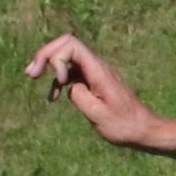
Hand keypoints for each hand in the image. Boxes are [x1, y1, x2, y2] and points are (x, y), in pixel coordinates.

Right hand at [24, 34, 161, 148]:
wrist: (144, 131)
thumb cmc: (123, 125)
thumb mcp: (96, 113)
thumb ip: (77, 94)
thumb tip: (67, 83)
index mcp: (99, 71)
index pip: (71, 44)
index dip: (55, 55)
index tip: (59, 81)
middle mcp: (97, 67)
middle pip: (66, 46)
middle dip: (46, 55)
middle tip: (31, 72)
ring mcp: (96, 74)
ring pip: (67, 59)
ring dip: (49, 66)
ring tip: (32, 77)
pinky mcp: (94, 83)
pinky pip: (72, 74)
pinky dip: (59, 81)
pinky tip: (51, 96)